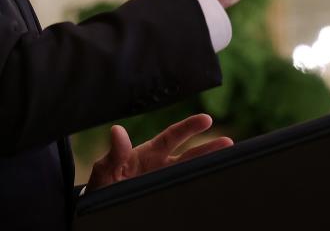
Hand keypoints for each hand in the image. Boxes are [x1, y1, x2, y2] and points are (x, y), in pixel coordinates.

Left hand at [85, 114, 232, 191]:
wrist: (101, 210)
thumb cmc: (101, 186)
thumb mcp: (105, 170)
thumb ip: (114, 153)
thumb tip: (116, 130)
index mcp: (148, 154)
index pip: (172, 136)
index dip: (189, 127)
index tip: (207, 119)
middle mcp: (161, 167)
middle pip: (190, 156)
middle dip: (209, 149)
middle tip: (229, 142)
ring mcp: (164, 183)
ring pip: (191, 174)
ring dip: (208, 169)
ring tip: (229, 166)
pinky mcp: (165, 199)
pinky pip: (184, 194)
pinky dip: (199, 191)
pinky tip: (214, 190)